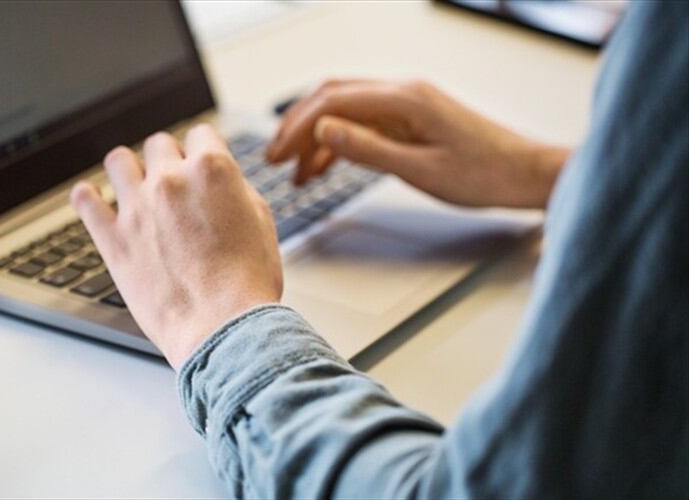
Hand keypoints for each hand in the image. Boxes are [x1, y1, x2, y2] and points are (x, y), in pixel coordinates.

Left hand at [70, 124, 282, 369]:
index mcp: (211, 170)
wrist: (222, 328)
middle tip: (173, 182)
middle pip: (158, 144)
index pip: (200, 133)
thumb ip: (235, 189)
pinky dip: (87, 198)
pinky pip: (84, 201)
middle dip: (167, 160)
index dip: (202, 149)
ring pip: (117, 160)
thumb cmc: (246, 284)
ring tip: (133, 186)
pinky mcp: (113, 239)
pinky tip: (93, 200)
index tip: (198, 161)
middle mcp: (170, 181)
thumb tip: (221, 179)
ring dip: (127, 170)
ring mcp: (136, 208)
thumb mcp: (260, 221)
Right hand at [266, 79, 570, 208]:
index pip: (333, 101)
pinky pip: (364, 124)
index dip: (297, 126)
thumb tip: (323, 130)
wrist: (525, 174)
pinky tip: (325, 168)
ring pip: (346, 112)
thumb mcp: (420, 169)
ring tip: (296, 173)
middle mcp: (402, 93)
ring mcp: (406, 105)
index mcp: (404, 99)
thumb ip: (368, 149)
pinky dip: (340, 144)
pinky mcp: (411, 120)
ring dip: (316, 138)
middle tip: (274, 159)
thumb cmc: (484, 174)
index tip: (276, 154)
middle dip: (298, 127)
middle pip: (333, 98)